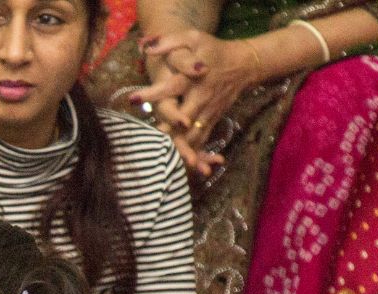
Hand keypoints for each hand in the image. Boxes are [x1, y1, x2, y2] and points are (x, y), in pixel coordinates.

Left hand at [132, 32, 259, 169]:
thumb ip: (170, 42)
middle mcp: (201, 100)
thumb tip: (147, 46)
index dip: (154, 93)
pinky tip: (190, 171)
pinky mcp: (212, 122)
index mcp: (194, 80)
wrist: (244, 63)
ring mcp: (208, 114)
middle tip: (148, 148)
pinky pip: (203, 142)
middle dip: (168, 137)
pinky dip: (198, 157)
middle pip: (182, 123)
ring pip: (193, 137)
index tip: (133, 98)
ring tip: (166, 167)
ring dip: (182, 153)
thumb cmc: (213, 50)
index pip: (171, 88)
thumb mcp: (194, 38)